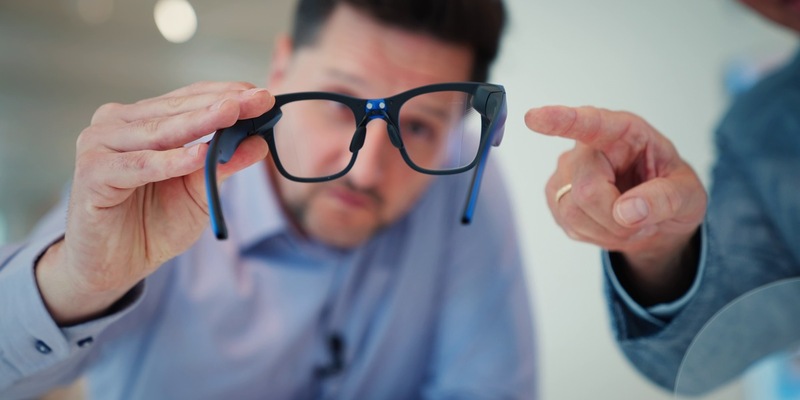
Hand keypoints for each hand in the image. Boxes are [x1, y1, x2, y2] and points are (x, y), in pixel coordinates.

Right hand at [36, 81, 274, 324]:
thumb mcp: (199, 192)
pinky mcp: (92, 174)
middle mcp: (117, 124)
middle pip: (178, 110)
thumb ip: (223, 165)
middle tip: (259, 98)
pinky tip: (199, 156)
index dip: (227, 95)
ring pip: (160, 132)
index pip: (190, 99)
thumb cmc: (154, 223)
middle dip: (222, 104)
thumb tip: (260, 142)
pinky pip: (139, 166)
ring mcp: (100, 145)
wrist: (115, 266)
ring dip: (199, 123)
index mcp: (142, 120)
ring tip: (232, 114)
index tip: (265, 96)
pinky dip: (170, 161)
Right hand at [526, 106, 706, 303]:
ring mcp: (567, 171)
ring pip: (573, 210)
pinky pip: (567, 223)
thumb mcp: (689, 195)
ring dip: (608, 229)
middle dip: (616, 218)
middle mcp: (588, 147)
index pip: (590, 123)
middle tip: (643, 221)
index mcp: (624, 133)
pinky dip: (595, 234)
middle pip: (587, 189)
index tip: (534, 118)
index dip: (561, 120)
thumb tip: (626, 211)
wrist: (656, 219)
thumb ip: (665, 199)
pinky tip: (610, 225)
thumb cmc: (672, 194)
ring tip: (628, 221)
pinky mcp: (555, 196)